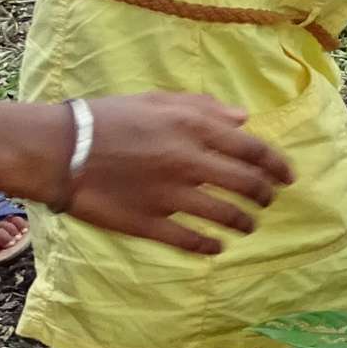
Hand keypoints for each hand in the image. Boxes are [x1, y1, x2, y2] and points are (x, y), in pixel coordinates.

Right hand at [42, 94, 293, 254]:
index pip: (254, 150)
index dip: (278, 166)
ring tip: (249, 226)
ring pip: (226, 216)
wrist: (57, 149)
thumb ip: (203, 107)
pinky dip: (211, 246)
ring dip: (245, 223)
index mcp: (194, 128)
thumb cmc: (106, 118)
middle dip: (266, 196)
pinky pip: (191, 241)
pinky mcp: (150, 223)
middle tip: (268, 201)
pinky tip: (217, 247)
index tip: (289, 177)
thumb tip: (242, 118)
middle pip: (248, 185)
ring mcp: (171, 196)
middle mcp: (190, 162)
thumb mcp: (156, 100)